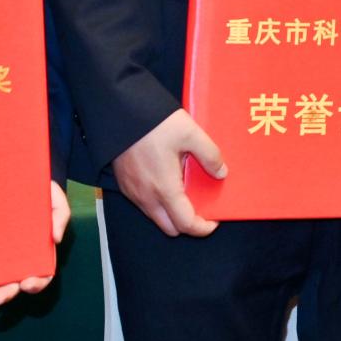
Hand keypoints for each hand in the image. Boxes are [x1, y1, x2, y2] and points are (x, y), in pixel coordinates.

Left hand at [0, 181, 69, 305]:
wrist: (12, 173)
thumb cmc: (36, 187)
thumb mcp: (53, 196)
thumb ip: (60, 214)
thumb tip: (56, 239)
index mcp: (37, 249)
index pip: (41, 273)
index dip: (36, 283)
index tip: (26, 284)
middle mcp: (17, 256)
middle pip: (14, 283)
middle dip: (6, 294)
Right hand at [114, 109, 225, 237]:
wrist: (119, 111)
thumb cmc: (155, 123)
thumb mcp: (190, 133)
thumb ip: (210, 155)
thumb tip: (221, 173)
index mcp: (164, 189)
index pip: (185, 224)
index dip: (203, 228)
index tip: (214, 221)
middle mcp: (146, 197)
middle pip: (170, 228)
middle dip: (187, 223)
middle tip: (201, 207)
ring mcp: (133, 192)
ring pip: (156, 217)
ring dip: (172, 213)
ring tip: (185, 191)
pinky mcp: (124, 184)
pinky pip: (144, 204)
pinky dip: (158, 202)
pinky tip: (167, 181)